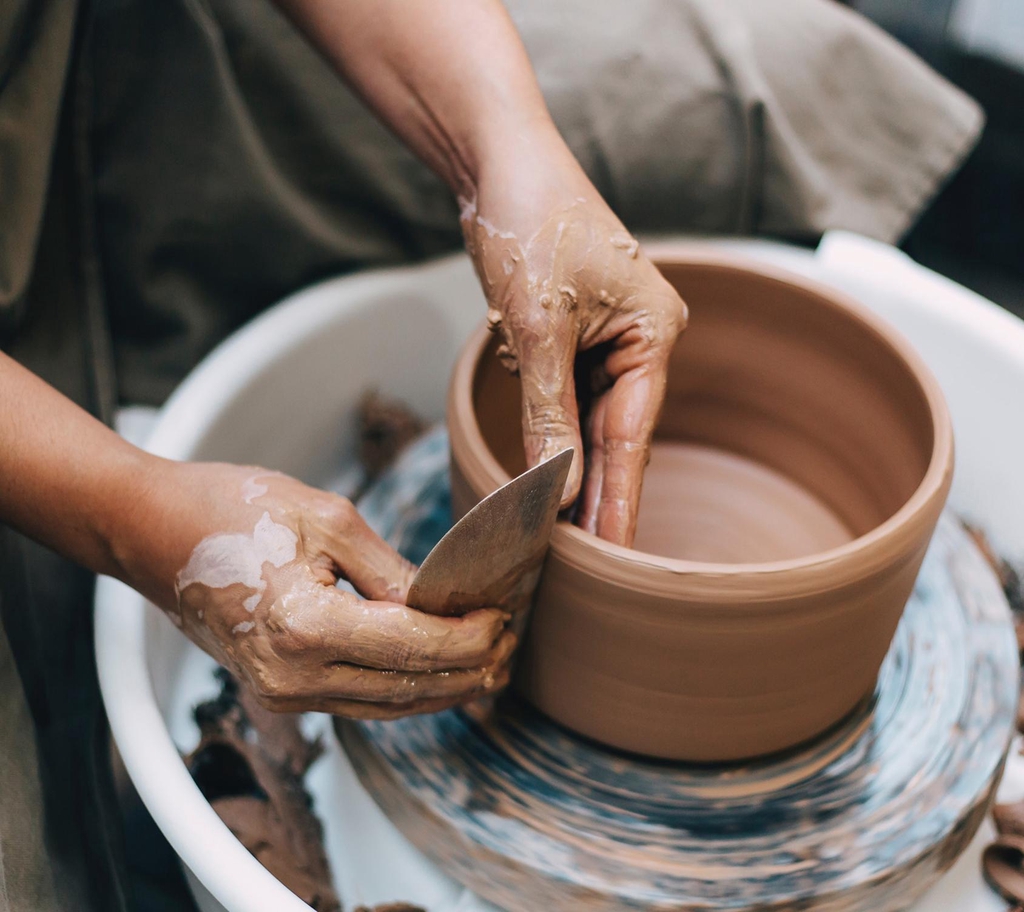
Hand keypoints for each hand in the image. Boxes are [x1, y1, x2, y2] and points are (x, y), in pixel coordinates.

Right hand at [117, 462, 512, 717]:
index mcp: (305, 626)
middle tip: (513, 645)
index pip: (414, 646)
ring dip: (443, 688)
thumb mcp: (327, 518)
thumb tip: (443, 603)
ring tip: (491, 663)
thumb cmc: (231, 508)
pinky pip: (358, 700)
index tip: (507, 619)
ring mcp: (281, 693)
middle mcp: (292, 676)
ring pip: (386, 705)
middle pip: (408, 688)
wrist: (152, 530)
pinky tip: (437, 673)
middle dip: (469, 669)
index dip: (470, 637)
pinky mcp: (278, 692)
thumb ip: (390, 570)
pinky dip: (404, 689)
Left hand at [461, 129, 687, 546]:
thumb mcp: (538, 326)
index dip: (619, 500)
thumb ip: (549, 413)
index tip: (615, 557)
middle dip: (597, 496)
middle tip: (587, 565)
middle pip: (617, 436)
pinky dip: (555, 436)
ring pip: (591, 423)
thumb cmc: (530, 223)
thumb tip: (556, 489)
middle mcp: (641, 341)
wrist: (500, 163)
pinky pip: (569, 399)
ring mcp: (609, 339)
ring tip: (563, 537)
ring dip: (573, 472)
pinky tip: (548, 477)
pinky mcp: (576, 336)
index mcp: (654, 334)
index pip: (633, 437)